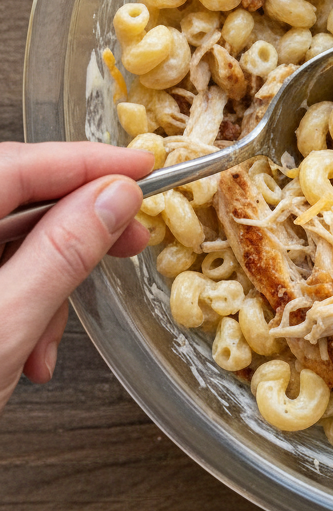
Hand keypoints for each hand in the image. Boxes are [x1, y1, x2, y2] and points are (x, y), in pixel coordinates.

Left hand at [0, 142, 153, 413]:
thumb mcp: (1, 329)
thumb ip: (61, 253)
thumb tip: (113, 197)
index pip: (15, 165)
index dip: (86, 161)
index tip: (141, 164)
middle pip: (12, 197)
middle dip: (76, 225)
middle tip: (129, 238)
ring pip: (4, 239)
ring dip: (48, 281)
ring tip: (53, 340)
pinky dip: (21, 303)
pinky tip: (29, 350)